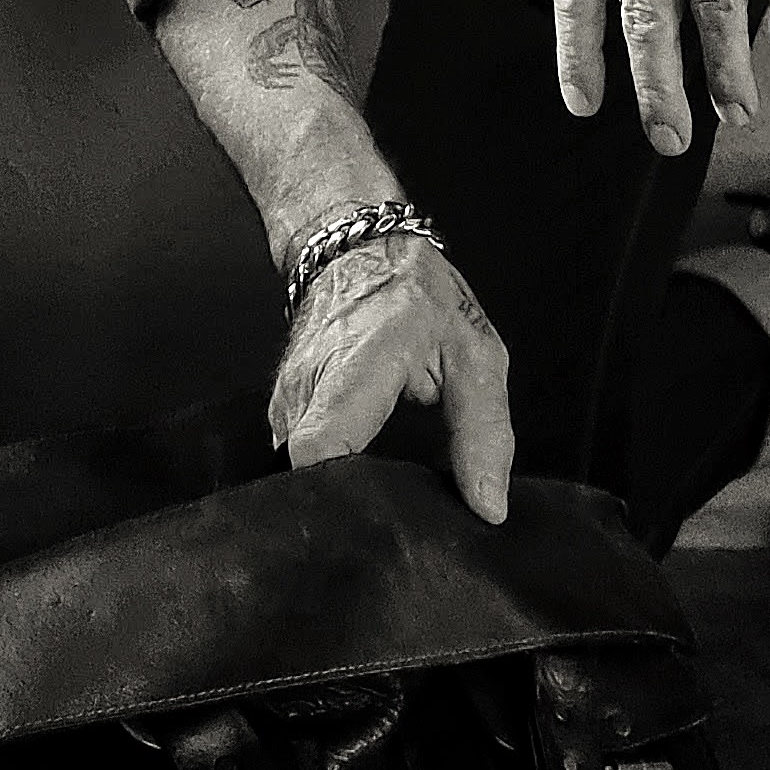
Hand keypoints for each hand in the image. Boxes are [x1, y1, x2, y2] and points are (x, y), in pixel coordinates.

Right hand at [268, 235, 514, 523]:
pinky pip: (300, 455)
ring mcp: (287, 397)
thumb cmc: (421, 299)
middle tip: (394, 517)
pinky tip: (358, 466)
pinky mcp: (282, 409)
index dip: (343, 496)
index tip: (381, 516)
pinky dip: (331, 468)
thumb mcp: (477, 356)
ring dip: (340, 488)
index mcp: (359, 364)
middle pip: (309, 476)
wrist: (362, 252)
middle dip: (349, 506)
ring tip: (379, 489)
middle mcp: (309, 382)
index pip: (319, 448)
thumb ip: (484, 433)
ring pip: (302, 472)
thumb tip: (488, 505)